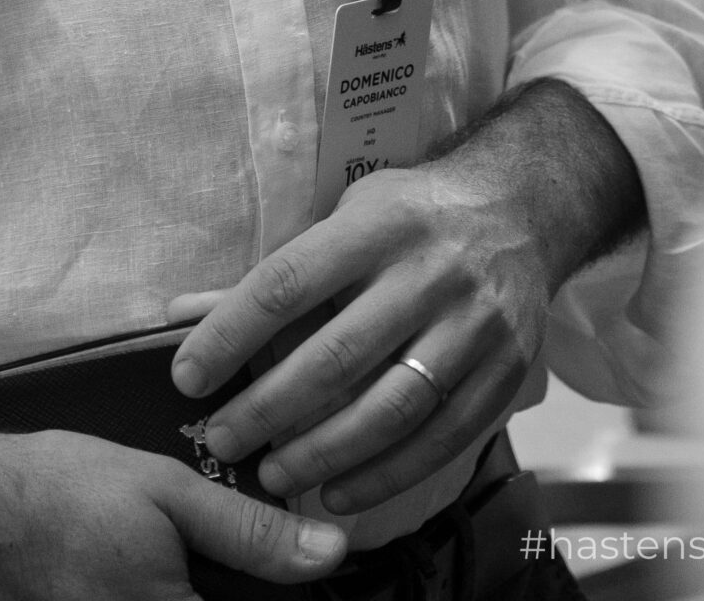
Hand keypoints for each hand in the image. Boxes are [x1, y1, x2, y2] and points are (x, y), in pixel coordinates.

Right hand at [0, 372, 348, 599]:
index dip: (284, 599)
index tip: (296, 579)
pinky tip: (123, 565)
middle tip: (198, 556)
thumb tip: (333, 552)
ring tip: (158, 560)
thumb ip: (249, 532)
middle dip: (226, 588)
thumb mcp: (161, 492)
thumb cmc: (54, 493)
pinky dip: (151, 593)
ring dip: (181, 588)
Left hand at [169, 80, 643, 516]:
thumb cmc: (408, 216)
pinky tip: (339, 492)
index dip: (232, 333)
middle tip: (224, 441)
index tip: (188, 377)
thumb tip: (185, 312)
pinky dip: (386, 475)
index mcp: (376, 223)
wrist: (519, 209)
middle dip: (271, 408)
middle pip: (338, 354)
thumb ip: (273, 275)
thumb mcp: (342, 218)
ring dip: (324, 453)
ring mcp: (475, 325)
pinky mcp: (506, 372)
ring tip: (273, 475)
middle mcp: (430, 272)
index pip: (289, 281)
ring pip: (391, 407)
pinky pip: (442, 439)